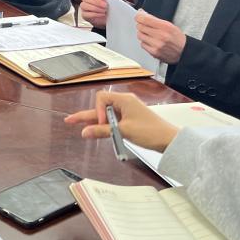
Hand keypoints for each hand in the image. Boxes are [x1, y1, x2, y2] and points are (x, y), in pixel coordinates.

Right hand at [64, 90, 178, 151]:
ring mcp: (127, 112)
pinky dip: (105, 126)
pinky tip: (96, 131)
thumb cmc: (150, 132)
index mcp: (124, 100)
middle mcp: (124, 103)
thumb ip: (102, 131)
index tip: (101, 124)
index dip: (97, 110)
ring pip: (106, 115)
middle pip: (101, 107)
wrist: (169, 140)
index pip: (101, 98)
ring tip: (81, 128)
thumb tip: (84, 132)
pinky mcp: (130, 120)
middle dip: (87, 115)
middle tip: (70, 120)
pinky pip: (113, 121)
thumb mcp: (124, 131)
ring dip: (96, 122)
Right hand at [79, 0, 115, 28]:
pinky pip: (86, 14)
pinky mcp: (85, 15)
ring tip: (104, 10)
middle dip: (96, 1)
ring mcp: (84, 7)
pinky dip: (95, 14)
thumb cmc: (111, 3)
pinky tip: (102, 14)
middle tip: (105, 5)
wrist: (114, 14)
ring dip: (95, 8)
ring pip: (84, 5)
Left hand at [135, 10, 185, 63]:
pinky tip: (151, 41)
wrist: (184, 52)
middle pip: (140, 27)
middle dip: (141, 25)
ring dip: (142, 33)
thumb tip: (142, 13)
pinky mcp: (154, 52)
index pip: (145, 19)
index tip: (138, 16)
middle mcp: (161, 36)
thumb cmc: (177, 38)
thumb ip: (155, 19)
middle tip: (145, 25)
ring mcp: (157, 45)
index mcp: (165, 27)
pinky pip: (142, 44)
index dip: (139, 16)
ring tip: (149, 34)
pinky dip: (144, 42)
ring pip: (140, 35)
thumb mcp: (170, 25)